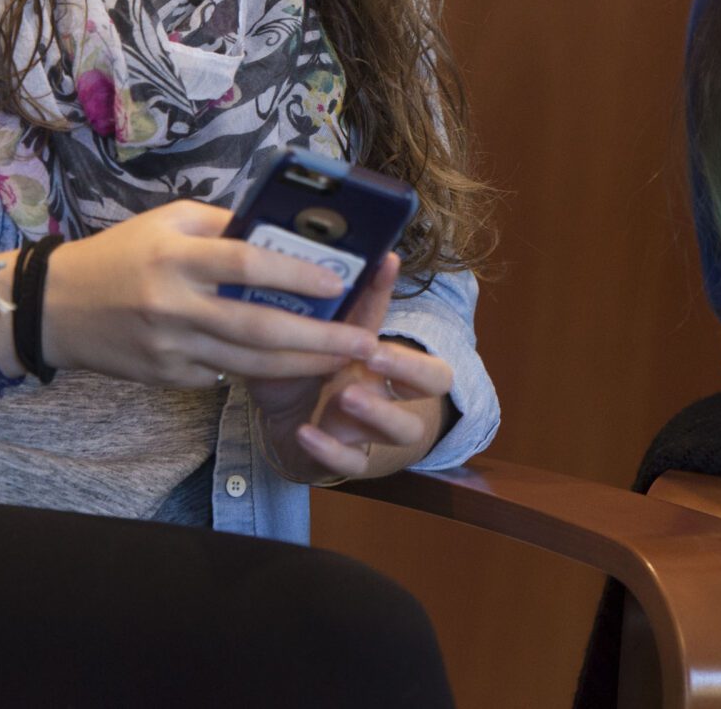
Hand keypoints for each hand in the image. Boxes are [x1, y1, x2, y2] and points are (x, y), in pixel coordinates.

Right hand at [38, 200, 379, 388]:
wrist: (55, 309)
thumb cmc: (120, 254)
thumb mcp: (167, 221)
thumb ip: (222, 225)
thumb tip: (280, 232)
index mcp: (177, 257)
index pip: (245, 264)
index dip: (295, 274)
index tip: (338, 282)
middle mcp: (174, 305)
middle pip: (258, 327)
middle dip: (319, 337)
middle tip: (365, 340)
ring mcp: (170, 348)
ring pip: (249, 363)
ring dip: (303, 364)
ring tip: (346, 359)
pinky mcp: (166, 376)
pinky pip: (223, 375)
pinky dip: (258, 371)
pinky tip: (293, 366)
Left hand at [250, 254, 454, 483]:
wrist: (285, 425)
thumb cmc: (303, 371)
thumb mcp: (308, 338)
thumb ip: (316, 309)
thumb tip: (306, 257)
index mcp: (382, 358)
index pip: (408, 324)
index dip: (402, 305)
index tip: (384, 265)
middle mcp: (387, 391)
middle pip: (435, 381)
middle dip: (411, 366)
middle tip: (373, 354)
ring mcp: (370, 429)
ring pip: (406, 430)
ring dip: (379, 413)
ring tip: (344, 397)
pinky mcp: (345, 458)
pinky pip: (352, 463)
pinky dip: (330, 450)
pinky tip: (305, 431)